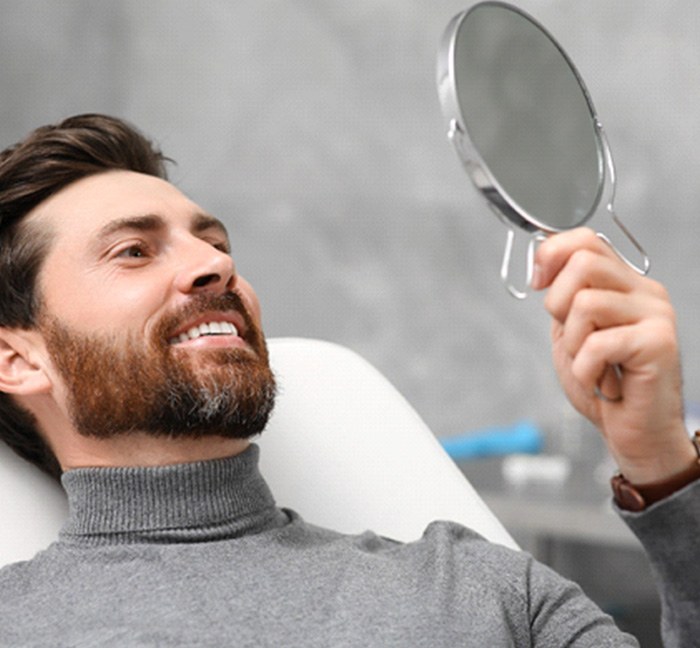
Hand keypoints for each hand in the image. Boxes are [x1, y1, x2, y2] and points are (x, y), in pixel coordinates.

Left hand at [532, 228, 694, 484]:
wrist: (632, 432)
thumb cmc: (603, 384)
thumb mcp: (571, 332)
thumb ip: (564, 298)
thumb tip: (542, 264)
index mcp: (624, 285)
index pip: (586, 240)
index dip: (551, 254)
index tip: (538, 282)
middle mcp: (645, 292)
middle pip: (582, 263)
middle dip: (558, 304)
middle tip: (574, 340)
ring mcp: (656, 314)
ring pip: (585, 303)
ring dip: (573, 345)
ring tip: (593, 366)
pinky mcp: (659, 342)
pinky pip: (597, 343)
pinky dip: (586, 370)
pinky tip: (604, 383)